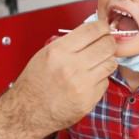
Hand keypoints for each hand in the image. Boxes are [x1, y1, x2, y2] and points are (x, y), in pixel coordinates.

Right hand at [10, 20, 115, 134]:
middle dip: (109, 43)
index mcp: (59, 51)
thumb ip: (69, 43)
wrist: (28, 112)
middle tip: (105, 45)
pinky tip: (88, 81)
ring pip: (111, 63)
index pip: (93, 30)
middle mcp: (72, 66)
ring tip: (97, 63)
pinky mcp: (89, 99)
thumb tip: (91, 34)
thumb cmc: (34, 83)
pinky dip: (100, 80)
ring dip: (106, 61)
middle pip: (107, 45)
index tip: (104, 29)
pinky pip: (105, 82)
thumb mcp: (45, 54)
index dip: (102, 27)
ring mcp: (82, 84)